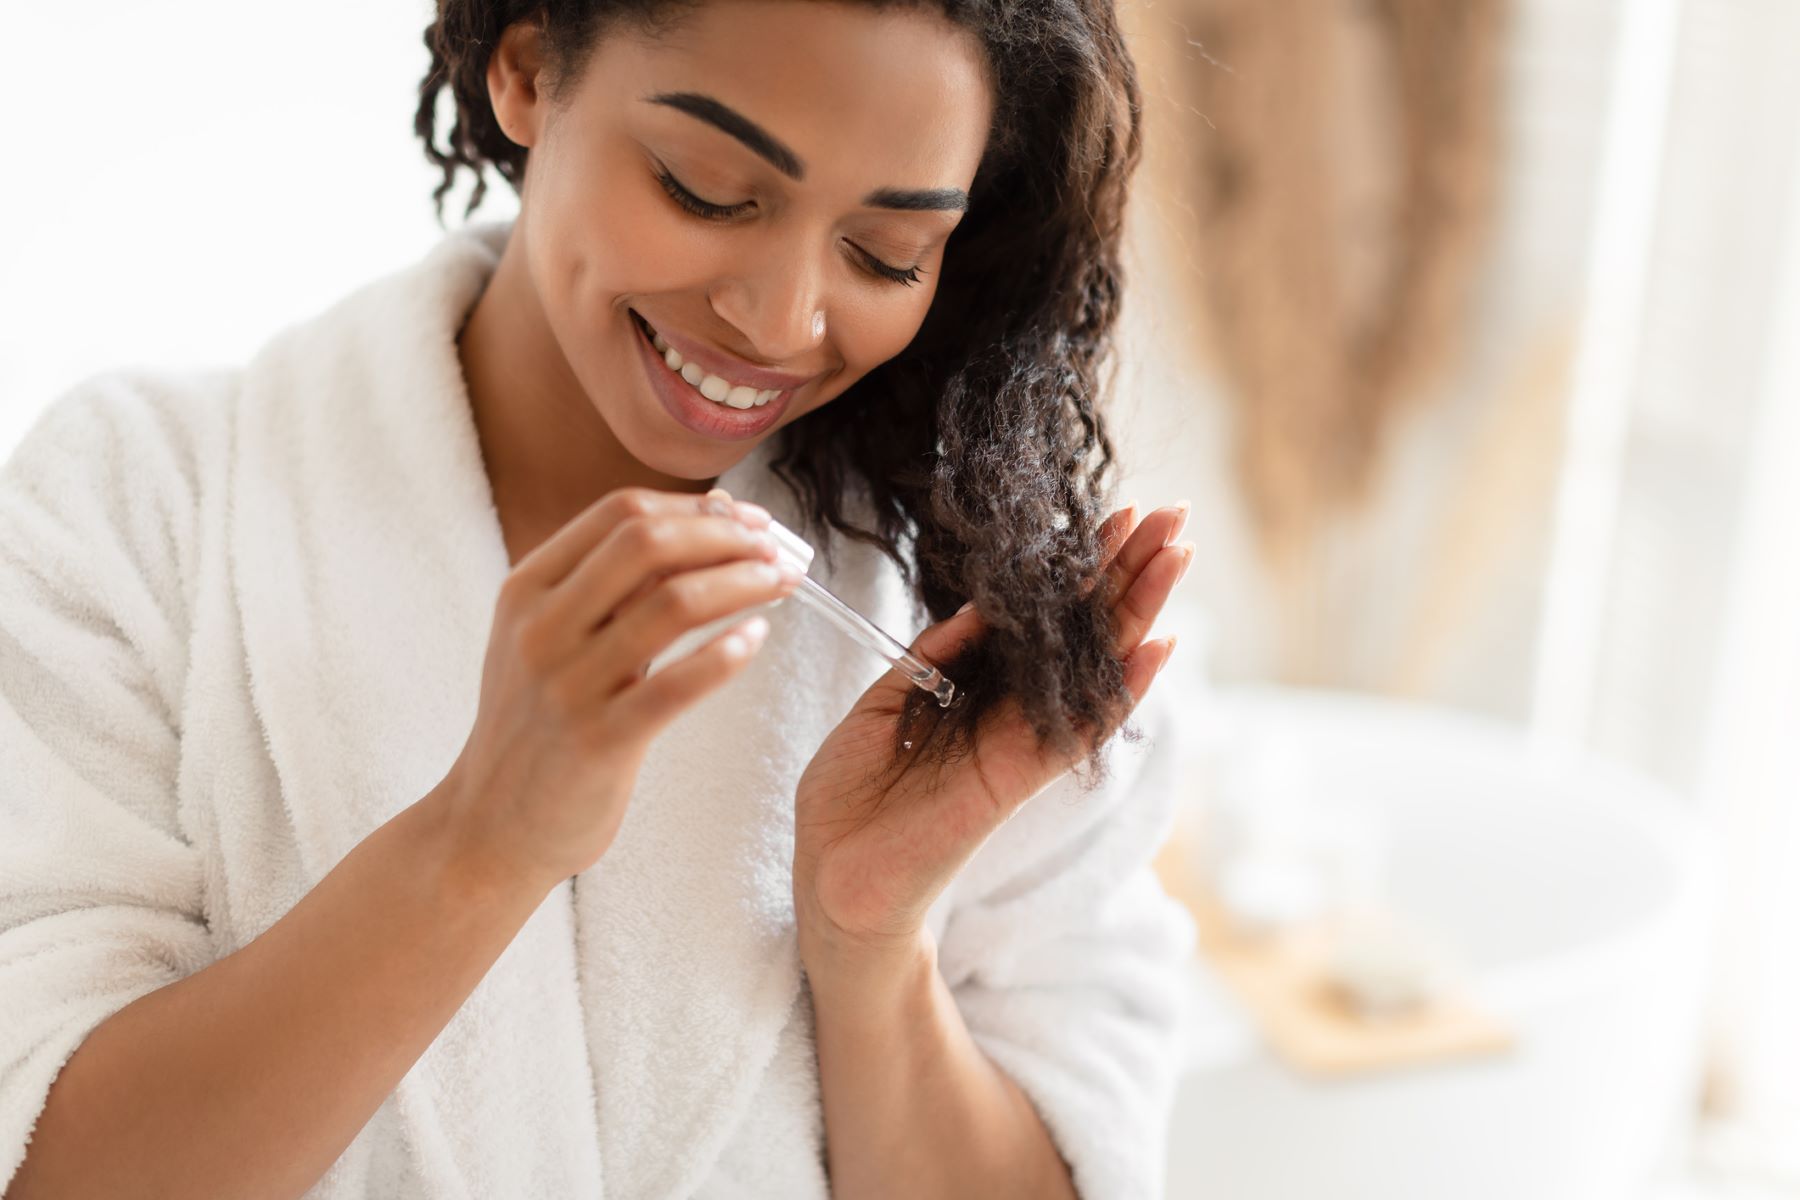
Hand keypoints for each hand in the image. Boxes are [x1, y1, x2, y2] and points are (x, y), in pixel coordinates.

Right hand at [441, 486, 803, 892]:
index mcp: (527, 589)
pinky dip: (727, 653)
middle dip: (725, 536)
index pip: (620, 513)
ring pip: (673, 604)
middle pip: (648, 543)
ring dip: (742, 584)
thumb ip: (612, 587)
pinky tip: (756, 638)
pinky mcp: (599, 741)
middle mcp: (542, 627)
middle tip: (776, 549)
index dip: (695, 506)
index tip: (745, 518)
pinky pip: (677, 685)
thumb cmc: (537, 724)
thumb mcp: (549, 638)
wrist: (489, 824)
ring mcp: (568, 684)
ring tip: (782, 584)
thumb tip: (705, 527)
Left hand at [792, 501, 1192, 958]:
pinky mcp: (1022, 776)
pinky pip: (1083, 726)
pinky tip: (1158, 645)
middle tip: (1172, 515)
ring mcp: (1025, 741)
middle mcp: (1014, 708)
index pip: (1043, 614)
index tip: (1116, 515)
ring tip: (1177, 553)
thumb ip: (936, 654)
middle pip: (1086, 629)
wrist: (832, 872)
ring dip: (1141, 608)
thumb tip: (980, 606)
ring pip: (1098, 665)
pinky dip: (1124, 689)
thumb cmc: (852, 794)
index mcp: (980, 685)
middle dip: (1128, 570)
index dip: (1080, 565)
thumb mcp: (886, 700)